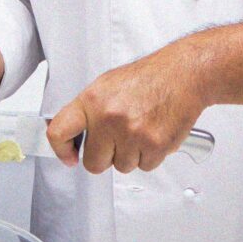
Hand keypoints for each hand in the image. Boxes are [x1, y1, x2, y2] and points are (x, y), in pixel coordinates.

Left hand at [47, 47, 207, 173]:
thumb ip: (89, 111)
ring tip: (141, 129)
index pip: (59, 132)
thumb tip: (73, 134)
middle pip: (94, 163)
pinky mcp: (154, 146)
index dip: (61, 150)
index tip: (69, 157)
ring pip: (122, 167)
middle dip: (106, 156)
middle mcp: (109, 118)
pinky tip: (154, 133)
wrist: (183, 75)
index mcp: (92, 101)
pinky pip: (145, 166)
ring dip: (131, 154)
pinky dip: (150, 155)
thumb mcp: (107, 85)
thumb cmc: (148, 78)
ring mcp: (131, 134)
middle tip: (118, 139)